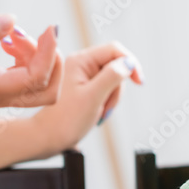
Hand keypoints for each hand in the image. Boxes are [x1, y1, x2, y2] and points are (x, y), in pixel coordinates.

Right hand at [0, 15, 62, 118]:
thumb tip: (12, 20)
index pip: (37, 78)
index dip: (50, 53)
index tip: (48, 27)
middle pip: (48, 91)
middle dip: (51, 60)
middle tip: (28, 35)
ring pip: (40, 84)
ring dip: (38, 56)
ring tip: (12, 36)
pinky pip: (26, 78)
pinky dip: (28, 58)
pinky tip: (8, 42)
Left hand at [1, 28, 142, 151]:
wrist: (48, 138)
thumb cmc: (66, 120)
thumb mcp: (93, 98)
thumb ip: (112, 76)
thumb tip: (129, 62)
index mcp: (80, 60)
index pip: (114, 50)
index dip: (130, 63)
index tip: (139, 82)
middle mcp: (81, 63)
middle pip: (116, 65)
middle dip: (118, 86)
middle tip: (107, 105)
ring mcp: (83, 74)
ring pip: (113, 78)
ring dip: (113, 96)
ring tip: (101, 112)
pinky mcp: (86, 86)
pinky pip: (107, 87)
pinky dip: (108, 100)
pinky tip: (99, 111)